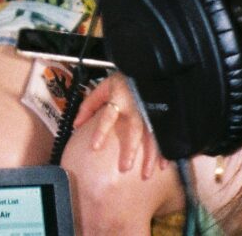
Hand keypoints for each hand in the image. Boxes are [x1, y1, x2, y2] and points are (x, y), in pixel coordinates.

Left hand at [63, 75, 181, 234]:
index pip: (108, 116)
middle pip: (133, 130)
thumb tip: (76, 125)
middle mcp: (136, 105)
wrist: (148, 67)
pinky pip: (164, 134)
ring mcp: (150, 111)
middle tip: (124, 168)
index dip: (101, 132)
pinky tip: (164, 165)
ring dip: (149, 156)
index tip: (94, 147)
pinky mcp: (161, 115)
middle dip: (130, 150)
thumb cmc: (123, 79)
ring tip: (145, 174)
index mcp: (119, 97)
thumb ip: (89, 105)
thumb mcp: (103, 87)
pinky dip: (165, 150)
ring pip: (151, 136)